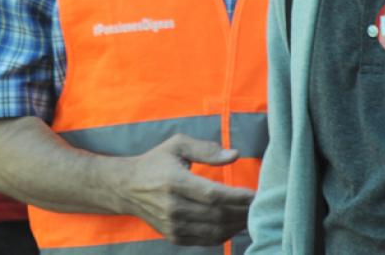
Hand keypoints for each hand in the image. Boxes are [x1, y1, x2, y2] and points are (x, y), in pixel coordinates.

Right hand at [115, 135, 254, 245]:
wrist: (127, 187)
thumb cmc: (156, 162)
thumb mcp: (177, 145)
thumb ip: (206, 149)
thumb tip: (234, 155)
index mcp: (174, 181)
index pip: (213, 195)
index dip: (237, 197)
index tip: (255, 194)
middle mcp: (172, 206)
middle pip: (216, 215)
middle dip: (242, 211)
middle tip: (258, 205)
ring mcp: (172, 225)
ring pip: (214, 230)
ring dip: (236, 225)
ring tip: (249, 214)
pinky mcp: (173, 236)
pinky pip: (206, 240)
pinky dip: (224, 234)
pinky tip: (234, 224)